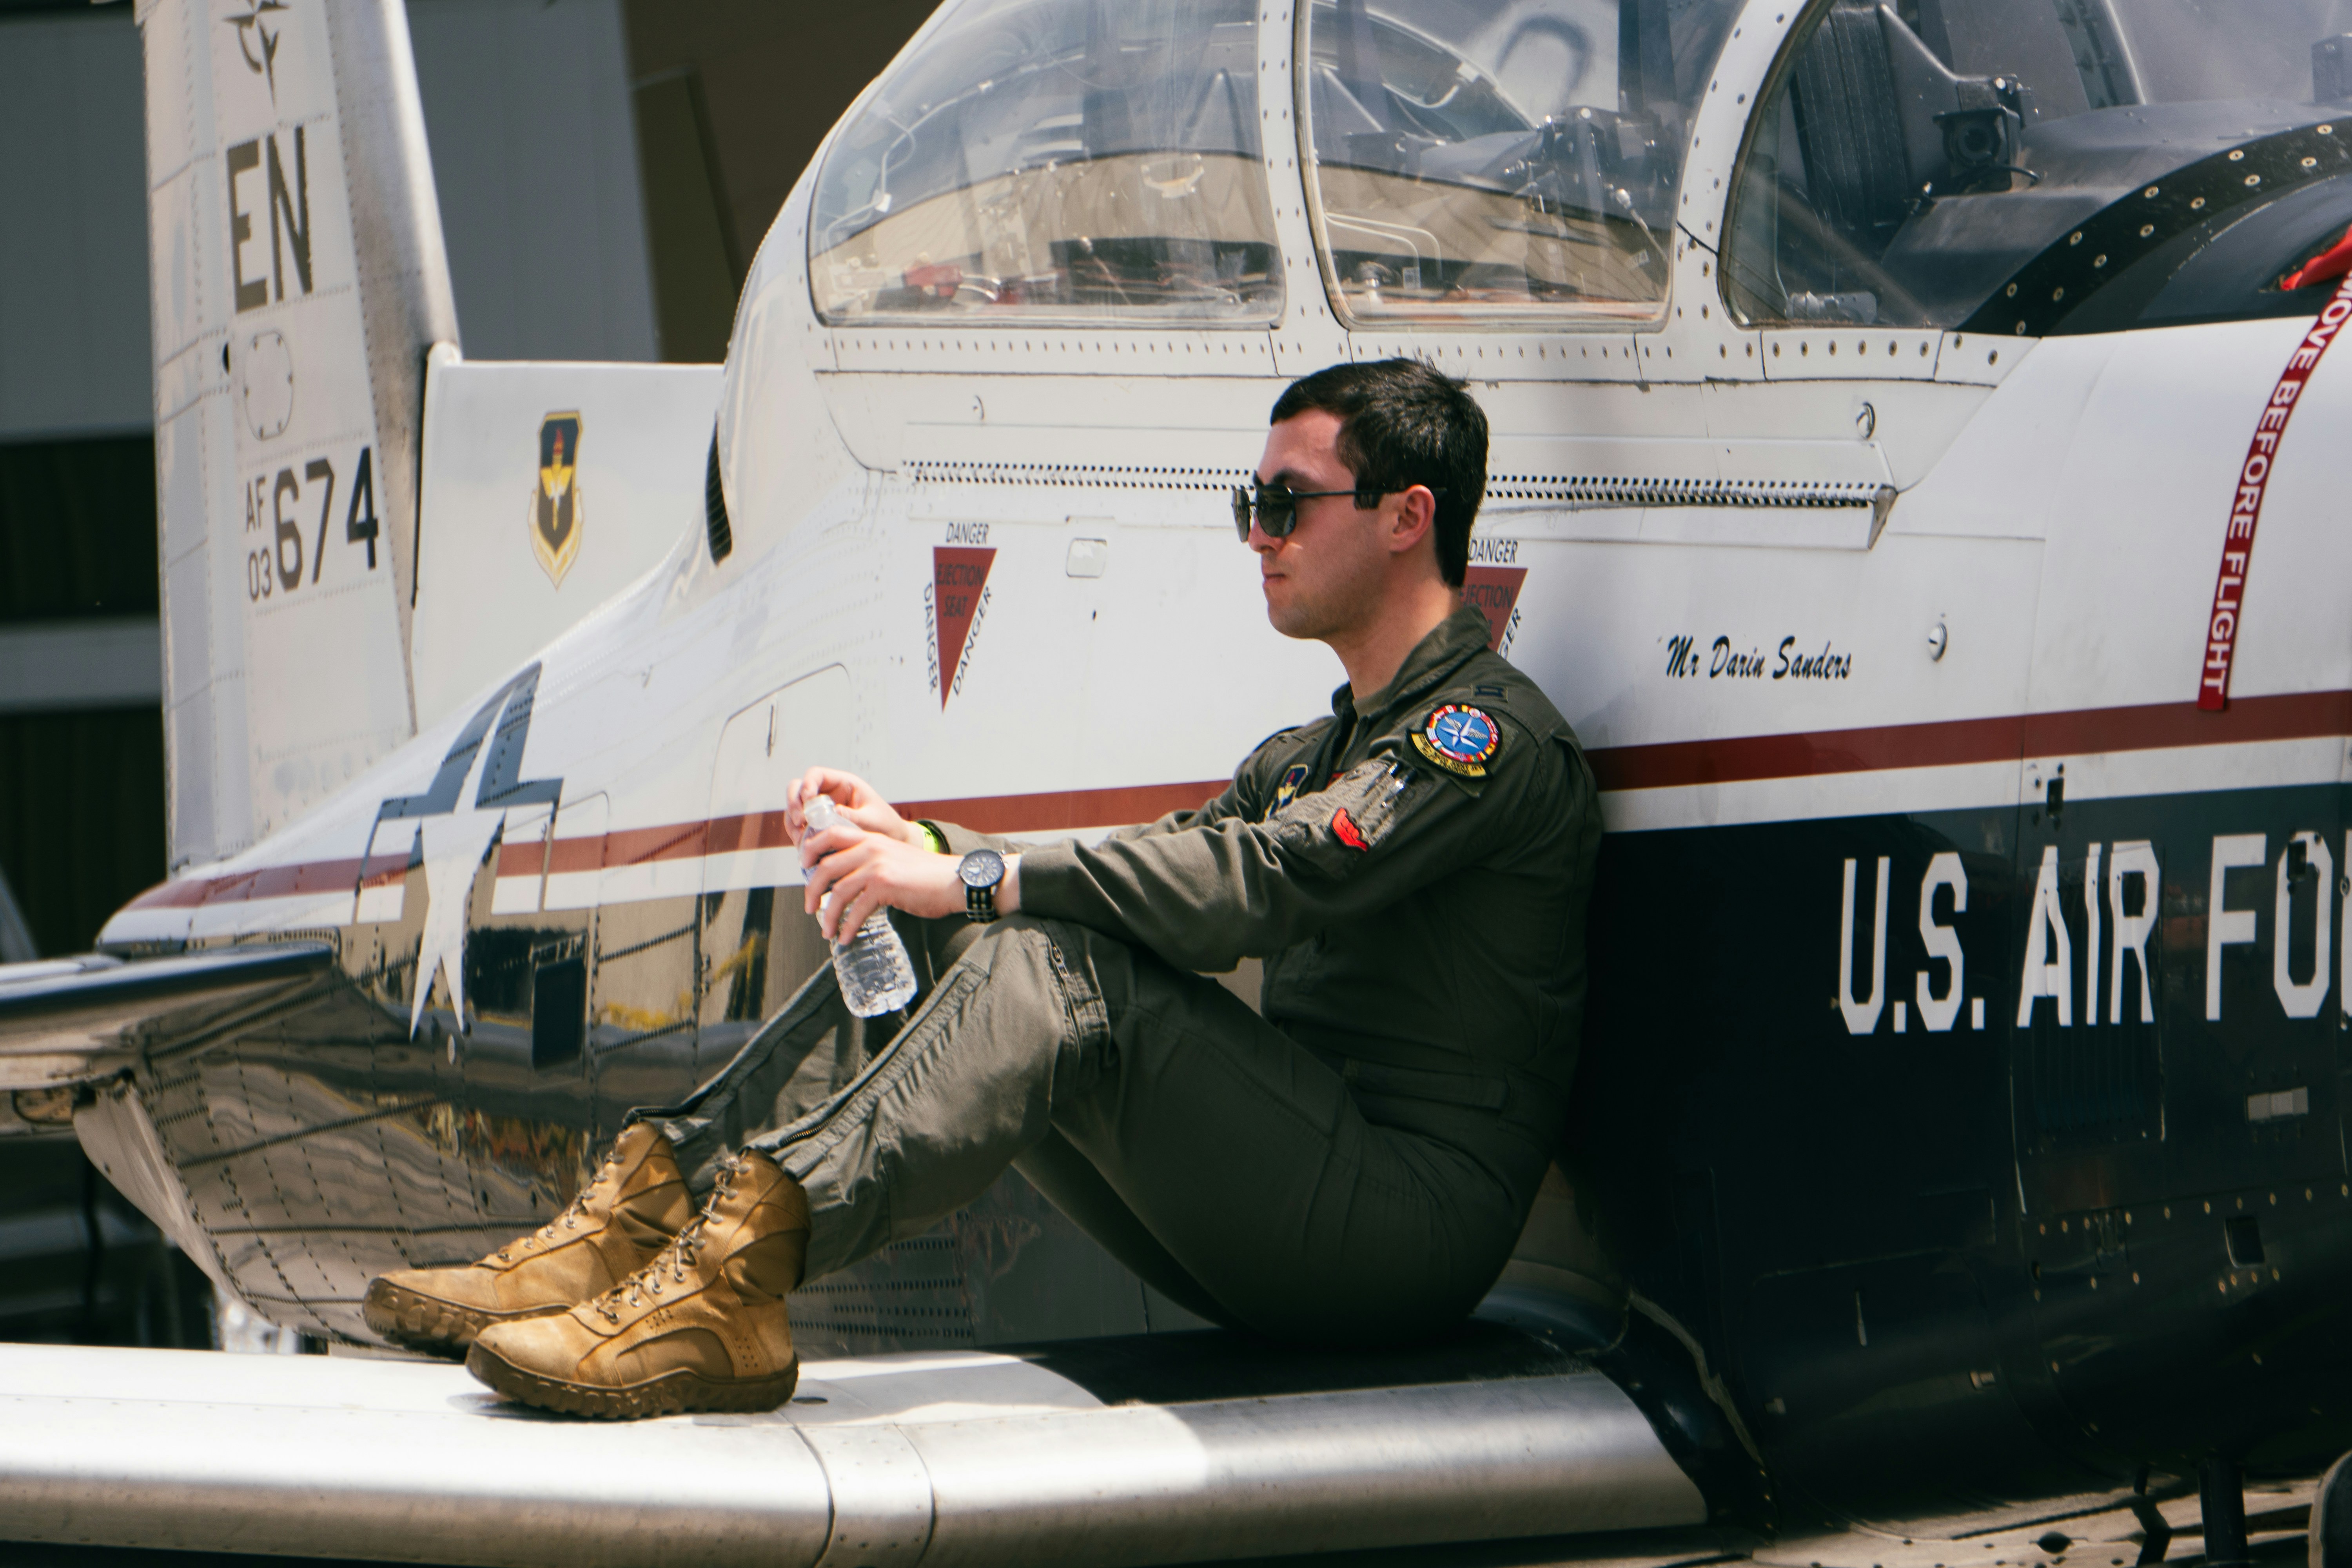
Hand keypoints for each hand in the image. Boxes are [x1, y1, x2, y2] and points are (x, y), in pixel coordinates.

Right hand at [784, 767, 927, 847]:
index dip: (807, 785)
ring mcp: (821, 810)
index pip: (816, 774)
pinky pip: (800, 827)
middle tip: (799, 821)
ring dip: (793, 822)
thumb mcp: (873, 820)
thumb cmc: (887, 826)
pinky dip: (797, 835)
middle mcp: (829, 794)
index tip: (808, 802)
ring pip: (795, 809)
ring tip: (801, 838)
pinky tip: (804, 845)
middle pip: (798, 789)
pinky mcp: (818, 827)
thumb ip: (854, 816)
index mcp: (844, 784)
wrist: (891, 842)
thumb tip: (832, 813)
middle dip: (793, 803)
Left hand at [799, 815, 965, 940]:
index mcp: (871, 838)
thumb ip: (871, 861)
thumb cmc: (926, 875)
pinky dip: (847, 927)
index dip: (810, 849)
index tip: (803, 868)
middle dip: (812, 890)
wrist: (954, 880)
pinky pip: (856, 909)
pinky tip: (845, 938)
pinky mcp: (884, 884)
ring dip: (828, 915)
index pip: (829, 833)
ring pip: (838, 891)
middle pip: (825, 865)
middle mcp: (870, 847)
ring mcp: (877, 865)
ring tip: (826, 931)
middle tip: (809, 907)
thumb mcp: (894, 857)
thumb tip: (847, 880)